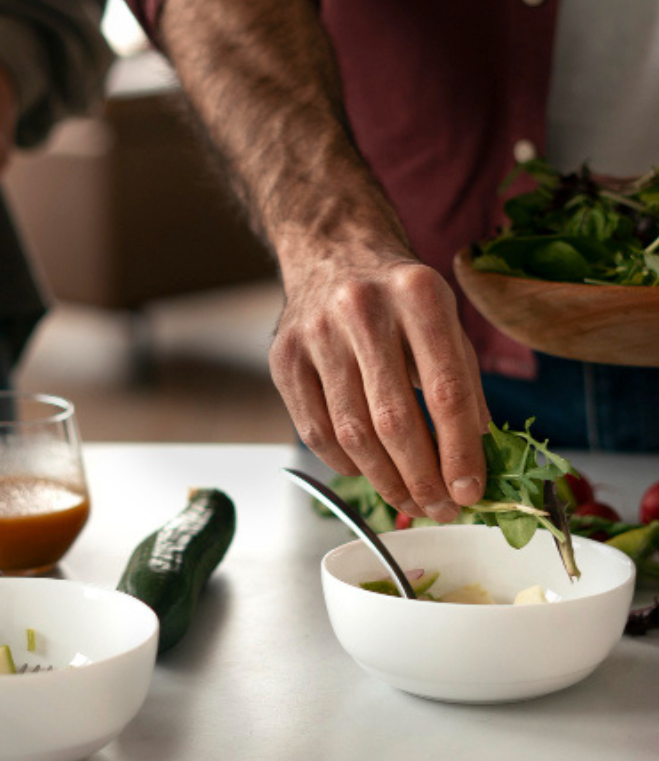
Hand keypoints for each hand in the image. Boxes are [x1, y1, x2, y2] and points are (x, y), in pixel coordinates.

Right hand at [270, 245, 490, 520]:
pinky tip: (369, 473)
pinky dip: (346, 464)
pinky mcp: (283, 357)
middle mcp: (362, 308)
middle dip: (422, 478)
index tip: (471, 492)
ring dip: (386, 481)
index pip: (445, 390)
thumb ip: (465, 385)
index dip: (460, 451)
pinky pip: (316, 431)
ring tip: (411, 502)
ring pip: (352, 434)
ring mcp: (315, 333)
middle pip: (394, 420)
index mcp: (418, 294)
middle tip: (441, 509)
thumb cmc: (398, 296)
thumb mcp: (445, 320)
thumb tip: (477, 463)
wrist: (332, 252)